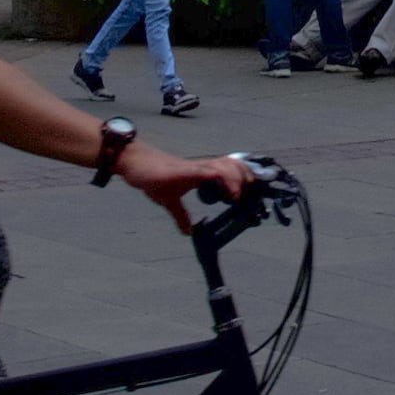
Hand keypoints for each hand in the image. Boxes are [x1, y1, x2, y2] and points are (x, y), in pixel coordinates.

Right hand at [118, 145, 255, 232]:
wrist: (136, 163)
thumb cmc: (153, 177)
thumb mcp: (169, 201)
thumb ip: (180, 214)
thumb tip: (187, 231)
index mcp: (202, 173)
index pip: (229, 169)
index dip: (244, 177)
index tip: (255, 191)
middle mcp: (203, 167)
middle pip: (234, 165)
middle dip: (249, 177)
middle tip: (258, 193)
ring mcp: (197, 167)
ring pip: (227, 166)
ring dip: (241, 179)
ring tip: (248, 196)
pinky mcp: (188, 170)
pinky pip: (212, 173)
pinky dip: (226, 181)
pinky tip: (233, 194)